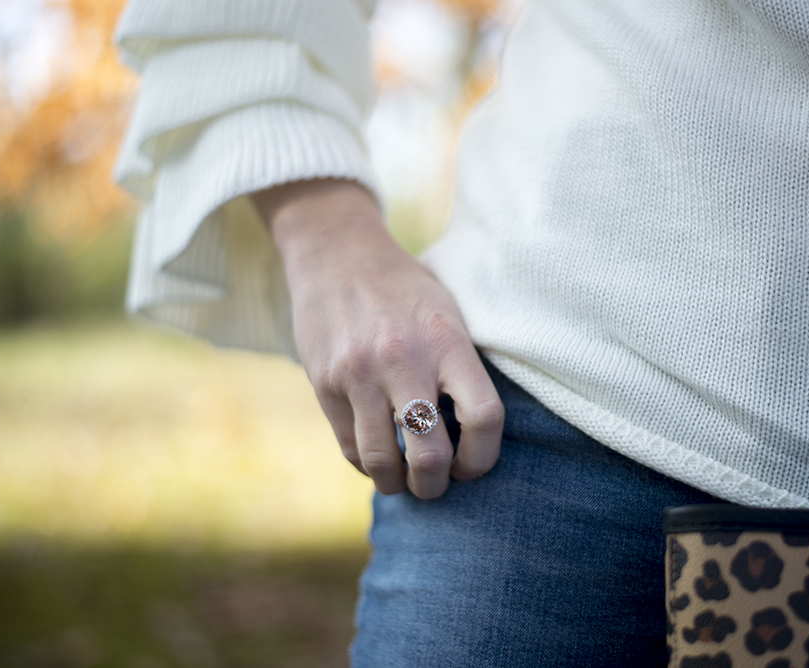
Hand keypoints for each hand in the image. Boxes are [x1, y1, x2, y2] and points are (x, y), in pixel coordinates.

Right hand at [252, 179, 503, 498]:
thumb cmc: (406, 290)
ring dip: (398, 484)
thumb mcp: (449, 314)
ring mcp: (359, 374)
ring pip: (382, 461)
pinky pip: (350, 447)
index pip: (482, 417)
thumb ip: (463, 368)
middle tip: (438, 484)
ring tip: (406, 481)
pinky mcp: (325, 384)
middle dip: (437, 484)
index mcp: (447, 340)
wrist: (337, 254)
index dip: (483, 457)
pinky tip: (378, 457)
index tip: (472, 466)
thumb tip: (475, 437)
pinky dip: (367, 464)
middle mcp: (404, 359)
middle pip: (430, 454)